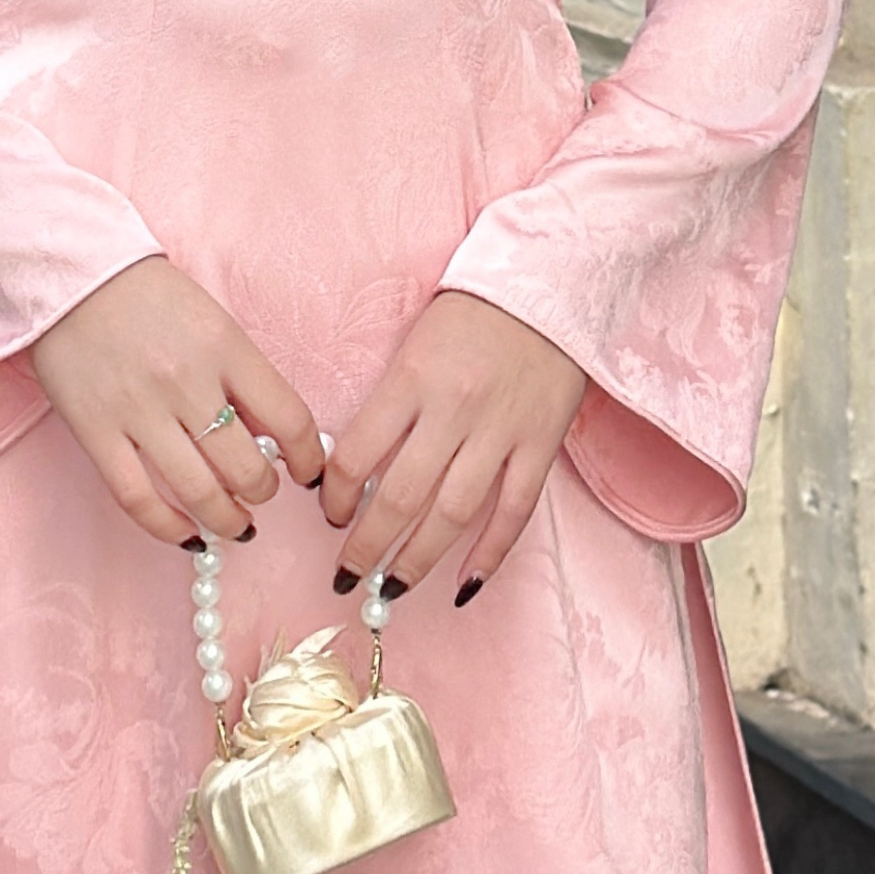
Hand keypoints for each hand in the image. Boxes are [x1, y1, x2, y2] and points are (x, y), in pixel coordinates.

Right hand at [32, 257, 322, 547]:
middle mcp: (187, 382)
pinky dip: (169, 527)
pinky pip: (137, 498)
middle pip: (246, 467)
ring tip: (235, 524)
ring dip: (227, 519)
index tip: (307, 473)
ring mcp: (139, 410)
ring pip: (198, 491)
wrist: (73, 274)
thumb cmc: (150, 298)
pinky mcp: (96, 431)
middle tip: (260, 493)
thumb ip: (243, 376)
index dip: (308, 459)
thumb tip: (274, 440)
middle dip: (263, 492)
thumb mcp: (213, 322)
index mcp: (226, 348)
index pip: (290, 419)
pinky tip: (188, 533)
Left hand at [323, 290, 585, 605]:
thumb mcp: (413, 346)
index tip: (329, 514)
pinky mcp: (540, 443)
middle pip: (399, 496)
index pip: (357, 453)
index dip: (335, 495)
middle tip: (347, 575)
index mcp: (411, 378)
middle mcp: (453, 408)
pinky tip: (464, 585)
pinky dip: (489, 554)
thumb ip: (390, 404)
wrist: (545, 285)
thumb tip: (355, 468)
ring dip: (417, 560)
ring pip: (452, 513)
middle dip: (366, 546)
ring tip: (391, 589)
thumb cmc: (470, 315)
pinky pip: (514, 511)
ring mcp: (500, 430)